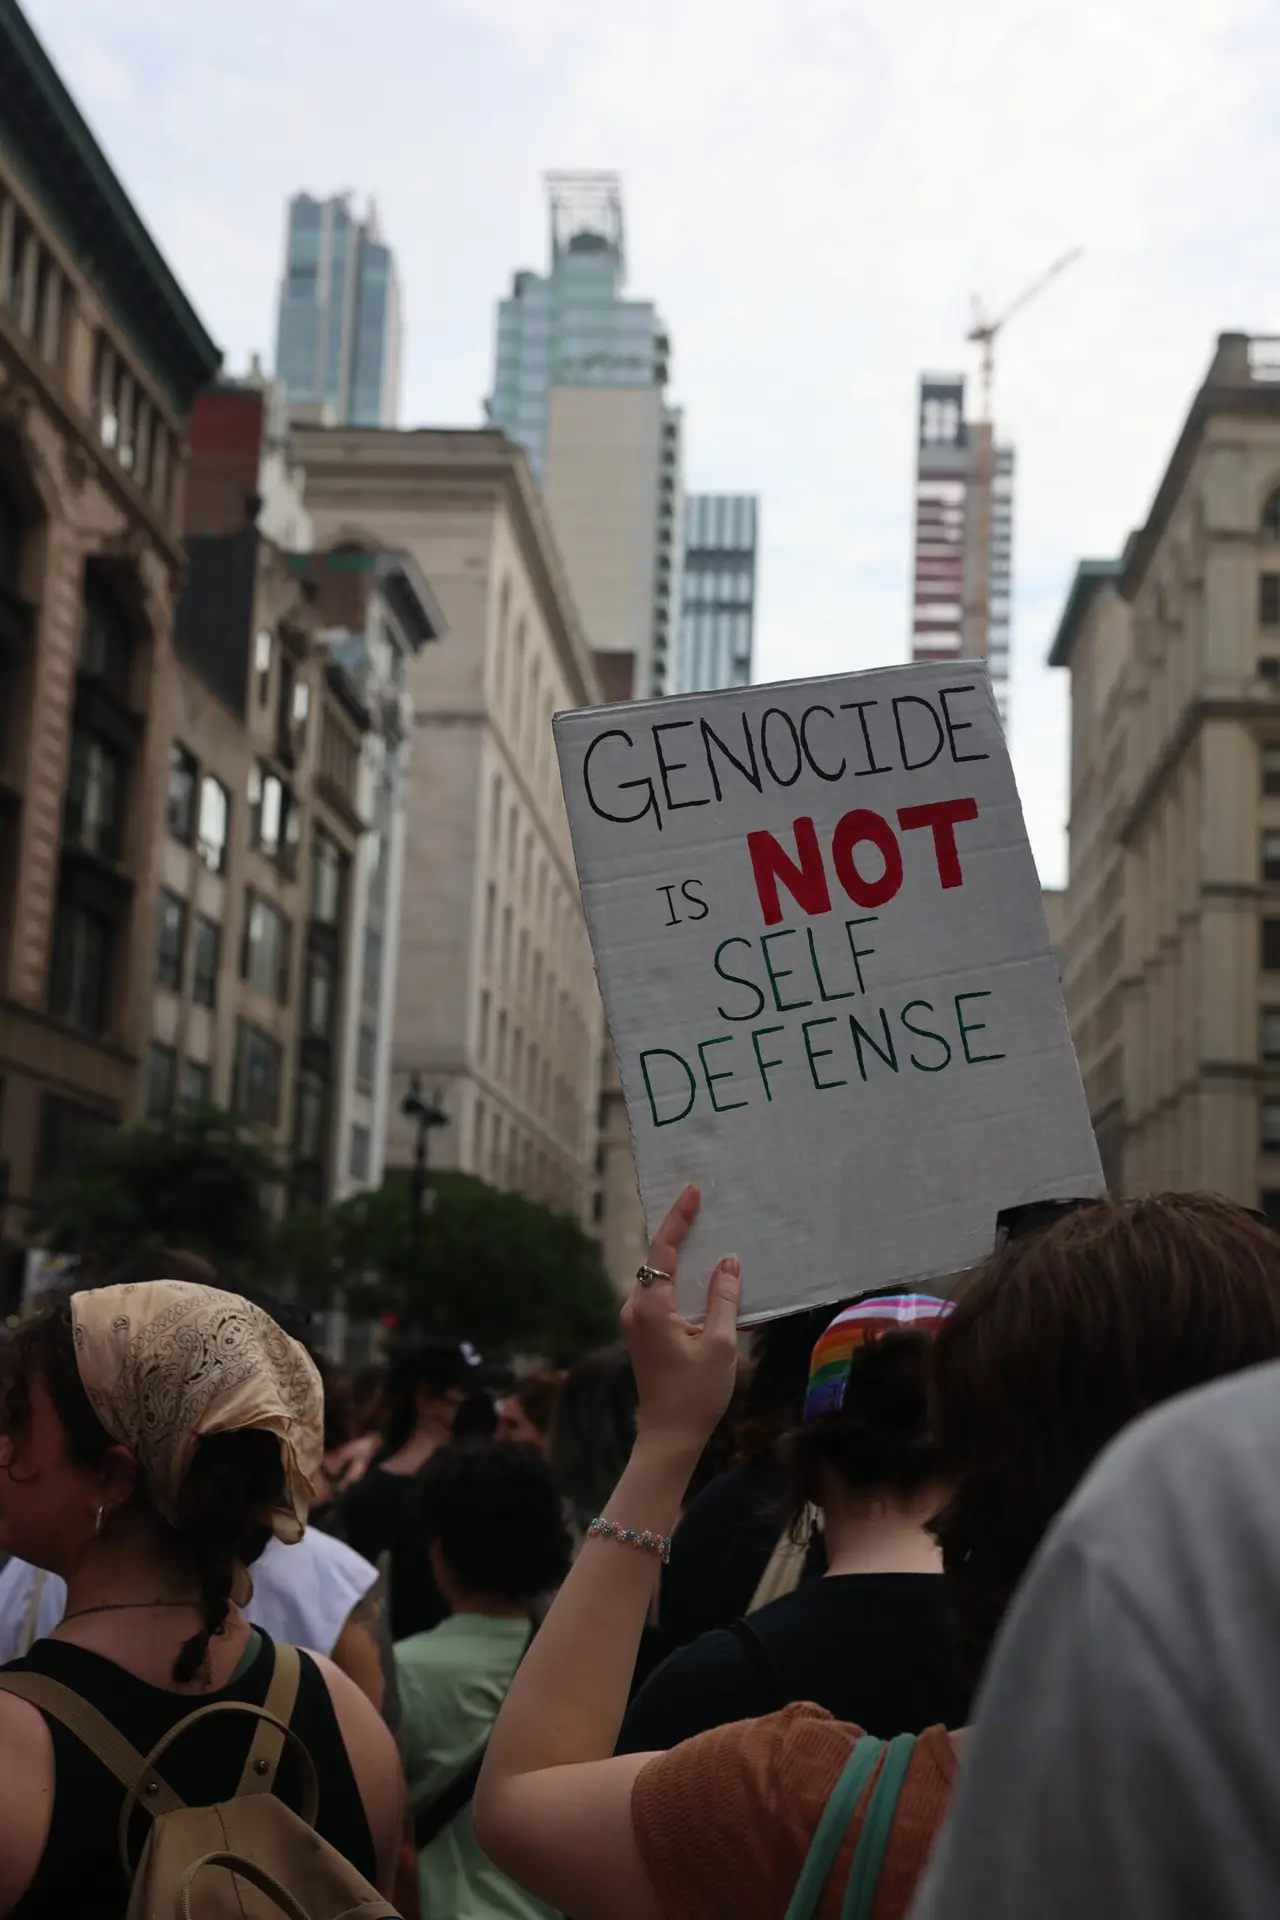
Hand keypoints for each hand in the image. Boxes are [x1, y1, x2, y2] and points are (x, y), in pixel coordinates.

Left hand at [621, 1185, 741, 1458]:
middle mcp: (635, 1309)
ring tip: (707, 1234)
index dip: (679, 1219)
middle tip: (702, 1205)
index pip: (663, 1252)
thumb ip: (723, 1298)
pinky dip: (682, 1283)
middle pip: (658, 1261)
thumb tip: (728, 1261)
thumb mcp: (720, 1343)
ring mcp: (635, 1322)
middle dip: (680, 1233)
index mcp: (650, 1307)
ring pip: (660, 1279)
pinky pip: (662, 1297)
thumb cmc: (696, 1393)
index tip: (691, 1191)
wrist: (669, 1436)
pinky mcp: (643, 1334)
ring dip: (683, 1260)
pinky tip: (705, 1278)